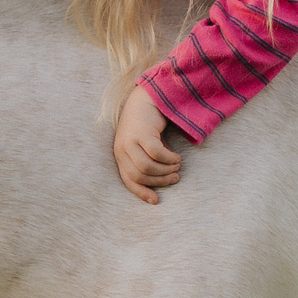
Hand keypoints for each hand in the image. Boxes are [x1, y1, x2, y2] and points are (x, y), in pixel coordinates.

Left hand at [113, 83, 182, 203]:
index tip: (156, 201)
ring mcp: (130, 141)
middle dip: (160, 181)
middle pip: (140, 176)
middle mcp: (122, 149)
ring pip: (148, 167)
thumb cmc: (147, 123)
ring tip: (177, 166)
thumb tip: (159, 182)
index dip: (142, 193)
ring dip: (166, 170)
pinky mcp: (142, 133)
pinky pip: (157, 154)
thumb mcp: (142, 145)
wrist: (147, 97)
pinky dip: (168, 158)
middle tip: (175, 177)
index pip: (128, 180)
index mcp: (120, 155)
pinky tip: (176, 156)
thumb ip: (145, 161)